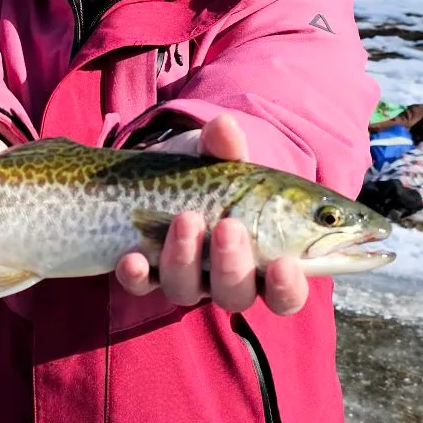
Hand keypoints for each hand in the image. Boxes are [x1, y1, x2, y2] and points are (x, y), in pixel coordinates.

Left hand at [113, 113, 309, 315]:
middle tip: (228, 226)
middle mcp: (224, 278)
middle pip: (236, 295)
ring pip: (187, 291)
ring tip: (186, 218)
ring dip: (185, 258)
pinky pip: (141, 286)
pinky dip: (137, 275)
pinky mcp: (146, 275)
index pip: (285, 292)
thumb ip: (225, 148)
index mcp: (261, 258)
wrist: (151, 173)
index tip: (285, 264)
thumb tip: (225, 127)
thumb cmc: (202, 171)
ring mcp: (184, 278)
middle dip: (233, 265)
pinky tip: (133, 257)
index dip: (288, 286)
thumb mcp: (216, 156)